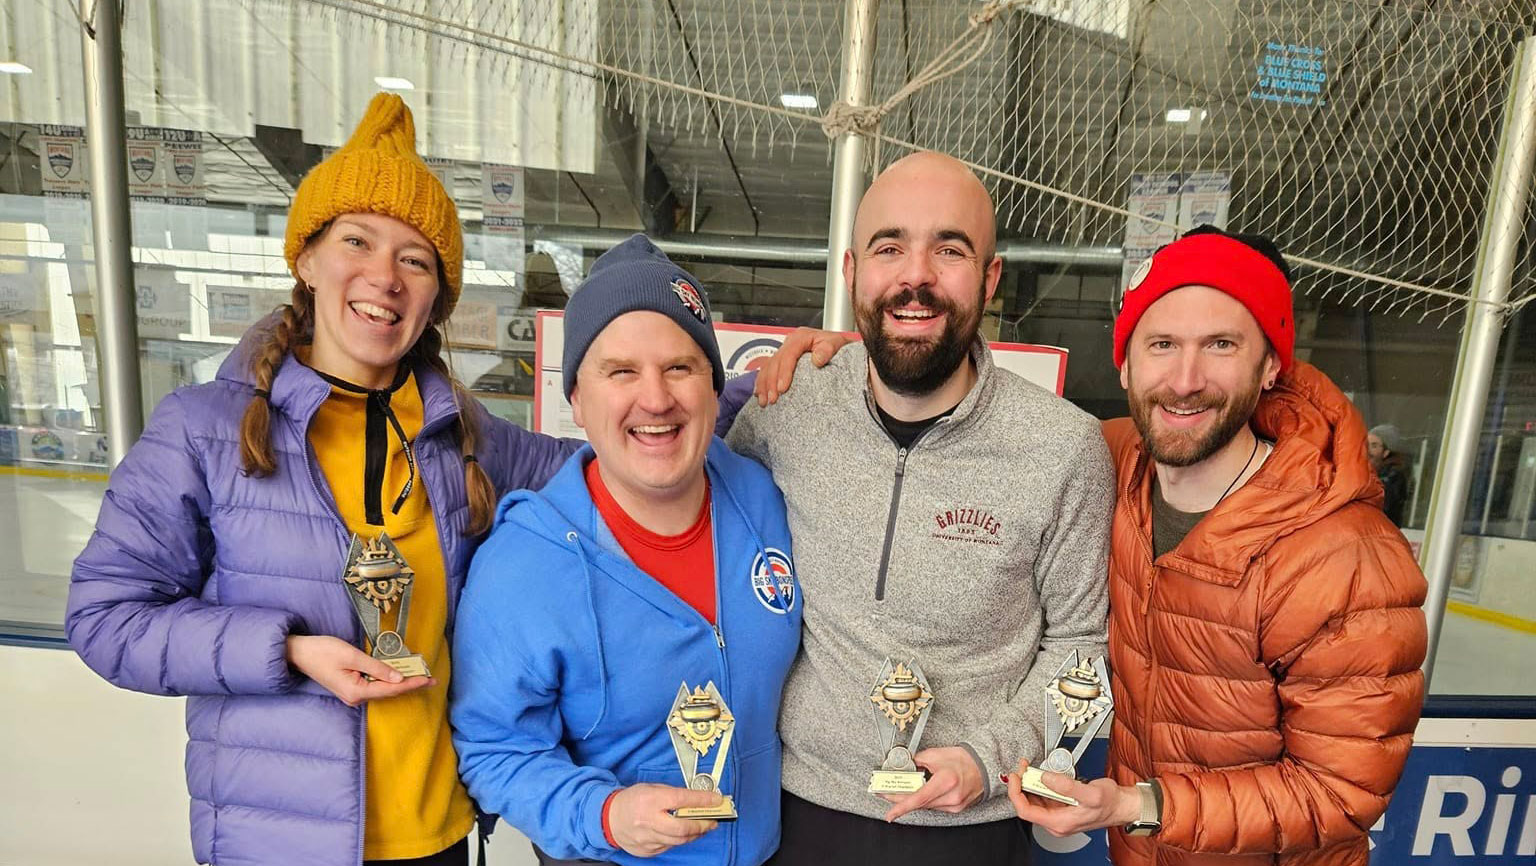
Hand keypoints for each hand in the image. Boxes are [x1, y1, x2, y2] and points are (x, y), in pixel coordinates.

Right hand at [284, 635, 434, 706]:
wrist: (299, 653)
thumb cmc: (322, 651)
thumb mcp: (352, 655)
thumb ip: (377, 667)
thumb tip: (398, 678)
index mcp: (356, 691)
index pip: (391, 689)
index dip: (412, 684)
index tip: (428, 679)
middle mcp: (355, 697)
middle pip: (389, 692)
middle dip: (410, 684)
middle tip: (431, 679)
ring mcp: (353, 694)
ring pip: (383, 689)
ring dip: (401, 682)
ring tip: (420, 676)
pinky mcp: (351, 687)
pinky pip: (375, 685)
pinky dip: (389, 679)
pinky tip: (400, 675)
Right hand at [606, 783, 723, 856]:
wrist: (609, 818)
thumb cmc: (632, 800)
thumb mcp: (652, 788)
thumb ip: (674, 794)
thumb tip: (698, 799)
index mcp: (650, 799)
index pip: (681, 800)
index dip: (702, 801)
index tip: (716, 800)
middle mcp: (648, 820)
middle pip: (682, 827)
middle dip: (702, 824)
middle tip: (712, 820)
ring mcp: (647, 838)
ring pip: (678, 840)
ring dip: (694, 833)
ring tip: (702, 827)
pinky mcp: (647, 850)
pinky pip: (669, 846)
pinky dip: (679, 840)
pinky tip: (683, 833)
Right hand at [754, 327, 857, 405]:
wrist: (838, 346)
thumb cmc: (837, 345)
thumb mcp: (837, 343)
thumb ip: (828, 349)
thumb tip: (817, 360)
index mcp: (801, 337)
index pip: (788, 355)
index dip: (783, 372)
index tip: (782, 388)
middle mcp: (790, 343)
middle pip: (775, 362)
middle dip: (771, 382)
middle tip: (773, 399)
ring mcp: (785, 351)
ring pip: (768, 367)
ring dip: (764, 385)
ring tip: (764, 401)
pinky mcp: (782, 361)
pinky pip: (767, 371)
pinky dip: (762, 383)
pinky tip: (759, 395)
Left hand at [880, 746, 984, 820]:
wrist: (984, 765)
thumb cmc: (964, 759)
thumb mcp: (937, 754)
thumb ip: (917, 760)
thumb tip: (904, 766)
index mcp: (946, 781)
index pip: (919, 798)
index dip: (902, 807)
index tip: (890, 814)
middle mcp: (951, 796)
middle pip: (920, 803)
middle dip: (900, 799)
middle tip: (885, 794)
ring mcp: (955, 805)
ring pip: (926, 806)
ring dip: (913, 799)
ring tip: (900, 791)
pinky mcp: (957, 808)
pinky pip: (936, 806)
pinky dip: (926, 800)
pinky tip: (920, 792)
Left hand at [1003, 758, 1140, 835]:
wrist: (1122, 805)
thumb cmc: (1111, 803)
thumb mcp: (1091, 792)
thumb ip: (1066, 785)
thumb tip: (1046, 777)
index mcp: (1060, 822)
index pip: (1026, 811)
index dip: (1016, 793)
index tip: (1015, 776)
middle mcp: (1056, 822)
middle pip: (1027, 805)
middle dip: (1022, 784)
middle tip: (1023, 767)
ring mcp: (1058, 815)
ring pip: (1034, 800)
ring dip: (1030, 783)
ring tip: (1030, 768)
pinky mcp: (1061, 808)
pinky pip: (1044, 797)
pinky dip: (1040, 784)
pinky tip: (1042, 774)